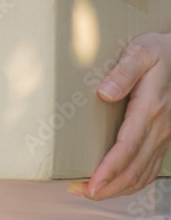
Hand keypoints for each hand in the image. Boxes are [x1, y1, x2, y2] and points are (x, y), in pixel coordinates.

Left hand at [69, 33, 170, 199]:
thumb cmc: (158, 50)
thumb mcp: (140, 52)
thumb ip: (123, 72)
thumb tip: (104, 93)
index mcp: (150, 109)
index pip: (127, 147)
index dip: (109, 169)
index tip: (92, 182)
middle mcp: (159, 127)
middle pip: (134, 168)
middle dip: (109, 186)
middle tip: (81, 192)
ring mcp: (163, 134)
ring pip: (144, 172)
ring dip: (119, 188)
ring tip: (91, 192)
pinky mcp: (163, 136)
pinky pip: (150, 166)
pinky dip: (133, 181)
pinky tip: (117, 184)